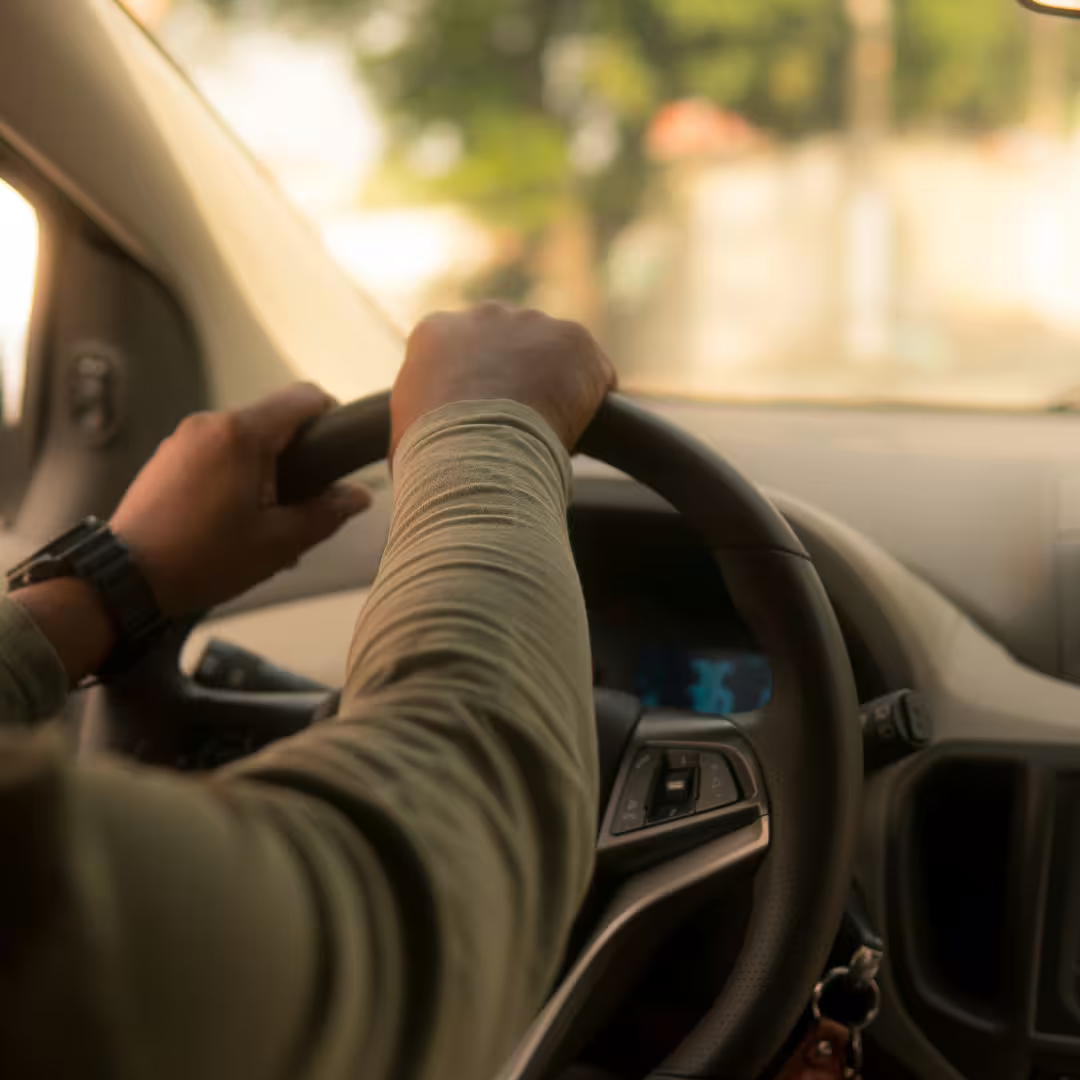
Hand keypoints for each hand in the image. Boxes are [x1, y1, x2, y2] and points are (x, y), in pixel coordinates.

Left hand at [112, 383, 369, 617]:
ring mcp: (183, 437)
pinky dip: (233, 473)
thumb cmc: (207, 558)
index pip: (303, 397)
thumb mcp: (279, 543)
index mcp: (242, 434)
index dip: (331, 415)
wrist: (127, 577)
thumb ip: (326, 513)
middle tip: (302, 502)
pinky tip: (230, 518)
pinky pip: (214, 452)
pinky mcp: (166, 456)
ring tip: (264, 518)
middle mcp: (211, 423)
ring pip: (242, 438)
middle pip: (272, 420)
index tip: (339, 449)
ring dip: (263, 467)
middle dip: (295, 455)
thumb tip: (360, 495)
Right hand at [391, 302, 615, 458]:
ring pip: (554, 355)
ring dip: (557, 388)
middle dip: (519, 378)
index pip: (464, 353)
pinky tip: (582, 432)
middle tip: (521, 427)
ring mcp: (532, 323)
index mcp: (436, 332)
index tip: (486, 421)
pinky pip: (594, 372)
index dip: (479, 389)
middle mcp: (483, 315)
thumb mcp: (404, 436)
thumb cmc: (431, 458)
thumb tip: (420, 456)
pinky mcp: (574, 339)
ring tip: (550, 434)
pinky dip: (593, 401)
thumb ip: (419, 425)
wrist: (474, 454)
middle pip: (512, 344)